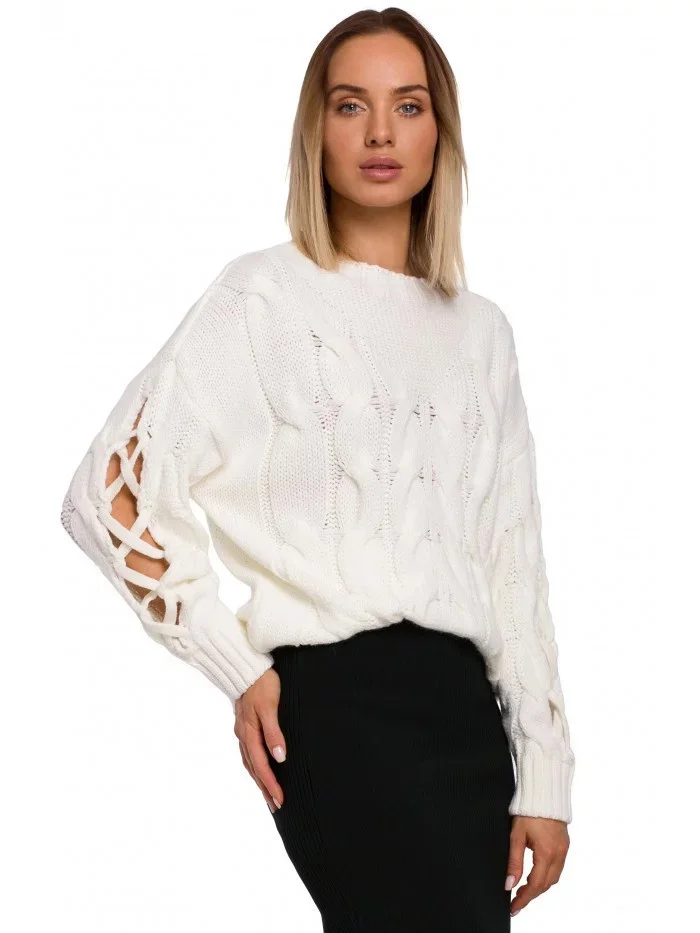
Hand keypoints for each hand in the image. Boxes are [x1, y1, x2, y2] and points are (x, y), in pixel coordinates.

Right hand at [233, 668, 286, 812]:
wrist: (246, 666)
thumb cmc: (263, 684)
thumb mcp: (270, 706)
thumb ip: (274, 732)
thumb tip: (280, 757)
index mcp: (249, 733)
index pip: (261, 766)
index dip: (270, 784)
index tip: (280, 800)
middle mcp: (243, 735)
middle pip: (254, 768)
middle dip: (265, 788)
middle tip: (277, 806)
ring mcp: (242, 730)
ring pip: (250, 762)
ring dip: (259, 780)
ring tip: (269, 795)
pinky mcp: (244, 725)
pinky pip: (248, 752)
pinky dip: (254, 765)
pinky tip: (260, 769)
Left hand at [505, 816, 569, 916]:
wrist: (544, 792)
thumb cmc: (529, 810)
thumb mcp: (516, 835)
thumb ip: (514, 861)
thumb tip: (510, 883)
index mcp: (547, 853)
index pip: (536, 885)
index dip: (524, 898)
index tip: (514, 907)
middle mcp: (559, 854)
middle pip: (546, 884)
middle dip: (531, 895)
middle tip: (516, 901)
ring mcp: (564, 850)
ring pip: (553, 878)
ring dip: (540, 886)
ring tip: (524, 890)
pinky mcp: (564, 845)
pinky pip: (557, 867)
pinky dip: (547, 875)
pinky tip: (536, 875)